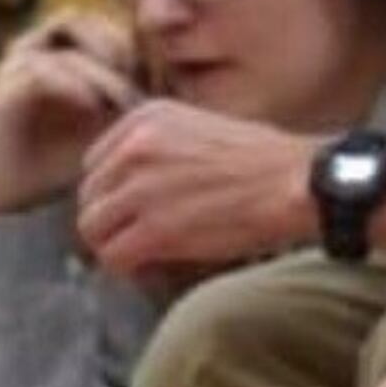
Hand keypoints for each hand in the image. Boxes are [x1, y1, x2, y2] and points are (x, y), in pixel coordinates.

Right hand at [0, 9, 141, 212]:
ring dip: (96, 68)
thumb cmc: (70, 159)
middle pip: (77, 18)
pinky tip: (93, 106)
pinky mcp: (5, 93)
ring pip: (61, 46)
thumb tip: (170, 78)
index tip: (148, 75)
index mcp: (57, 52)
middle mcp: (34, 52)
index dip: (125, 42)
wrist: (25, 199)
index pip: (96, 22)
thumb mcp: (109, 122)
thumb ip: (130, 94)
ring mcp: (17, 69)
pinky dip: (71, 84)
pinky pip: (39, 73)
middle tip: (134, 77)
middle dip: (111, 44)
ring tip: (118, 96)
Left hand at [76, 101, 309, 274]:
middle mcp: (135, 146)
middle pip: (89, 195)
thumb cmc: (264, 162)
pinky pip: (112, 257)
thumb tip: (132, 184)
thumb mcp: (201, 129)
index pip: (95, 162)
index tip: (135, 211)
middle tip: (138, 238)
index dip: (113, 193)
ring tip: (145, 254)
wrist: (296, 182)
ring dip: (114, 245)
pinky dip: (128, 268)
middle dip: (110, 221)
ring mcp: (141, 187)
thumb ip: (160, 147)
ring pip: (92, 228)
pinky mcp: (154, 227)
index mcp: (147, 118)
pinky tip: (153, 266)